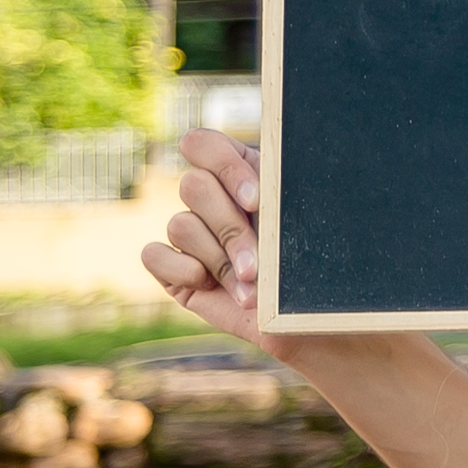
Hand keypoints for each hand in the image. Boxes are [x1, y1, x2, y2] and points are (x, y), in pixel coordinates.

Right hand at [140, 131, 296, 358]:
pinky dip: (182, 271)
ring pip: (180, 224)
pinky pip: (153, 254)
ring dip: (219, 261)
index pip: (204, 145)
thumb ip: (284, 193)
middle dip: (230, 230)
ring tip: (250, 291)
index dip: (224, 168)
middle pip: (193, 186)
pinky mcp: (171, 268)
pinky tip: (210, 287)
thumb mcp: (306, 226)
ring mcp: (189, 233)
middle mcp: (209, 198)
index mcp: (242, 174)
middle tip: (258, 265)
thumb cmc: (314, 270)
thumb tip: (266, 186)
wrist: (302, 323)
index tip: (256, 202)